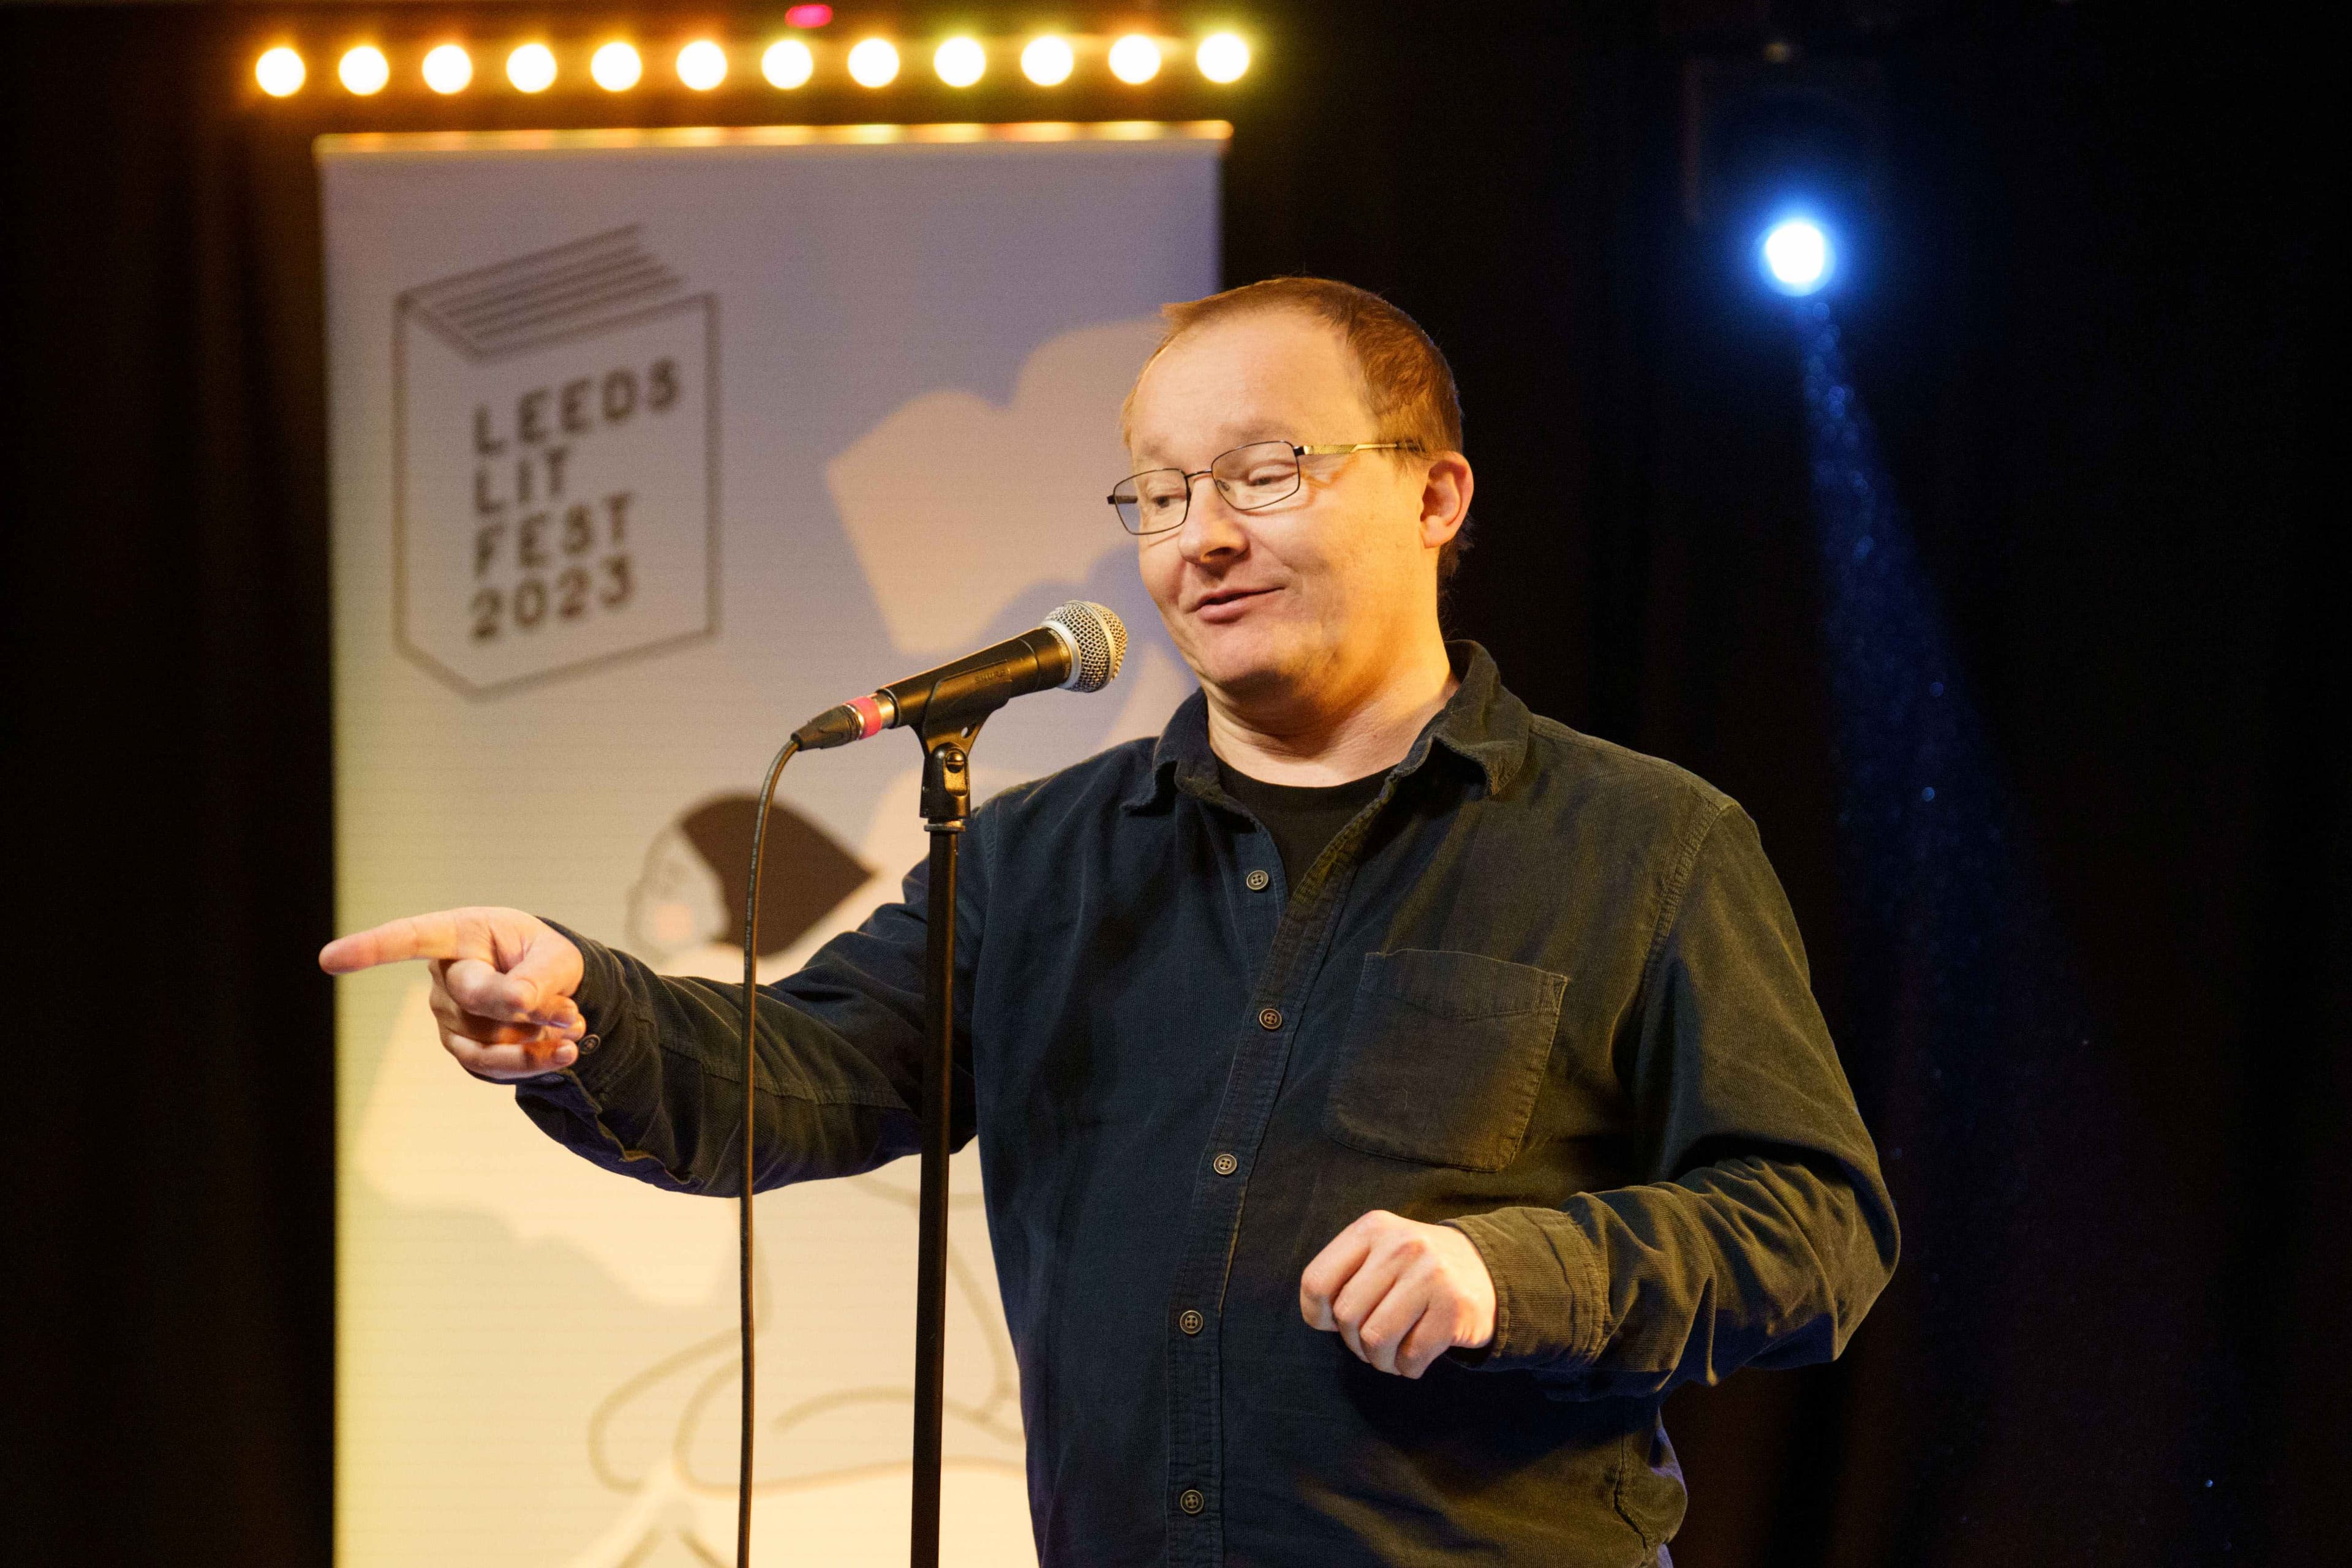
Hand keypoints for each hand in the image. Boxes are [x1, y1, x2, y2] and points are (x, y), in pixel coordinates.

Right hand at [320, 907, 586, 1081]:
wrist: (554, 991)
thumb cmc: (545, 959)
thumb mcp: (556, 956)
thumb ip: (541, 975)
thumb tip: (520, 1002)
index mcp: (461, 933)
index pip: (412, 937)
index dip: (372, 948)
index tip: (330, 959)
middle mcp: (444, 973)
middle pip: (474, 994)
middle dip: (526, 1004)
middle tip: (571, 1012)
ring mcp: (448, 1014)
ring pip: (487, 1035)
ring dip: (537, 1035)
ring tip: (572, 1023)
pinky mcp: (462, 1048)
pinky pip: (491, 1064)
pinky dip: (532, 1061)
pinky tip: (563, 1052)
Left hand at [1299, 1209, 1496, 1378]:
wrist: (1486, 1269)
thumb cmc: (1415, 1269)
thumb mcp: (1378, 1250)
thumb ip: (1345, 1274)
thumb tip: (1321, 1319)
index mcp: (1372, 1228)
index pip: (1316, 1282)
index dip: (1317, 1314)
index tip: (1334, 1323)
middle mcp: (1401, 1246)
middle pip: (1346, 1315)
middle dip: (1354, 1342)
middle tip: (1373, 1341)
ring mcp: (1431, 1275)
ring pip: (1375, 1340)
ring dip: (1380, 1360)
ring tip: (1392, 1353)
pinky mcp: (1455, 1308)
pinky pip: (1411, 1357)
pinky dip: (1408, 1368)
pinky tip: (1416, 1357)